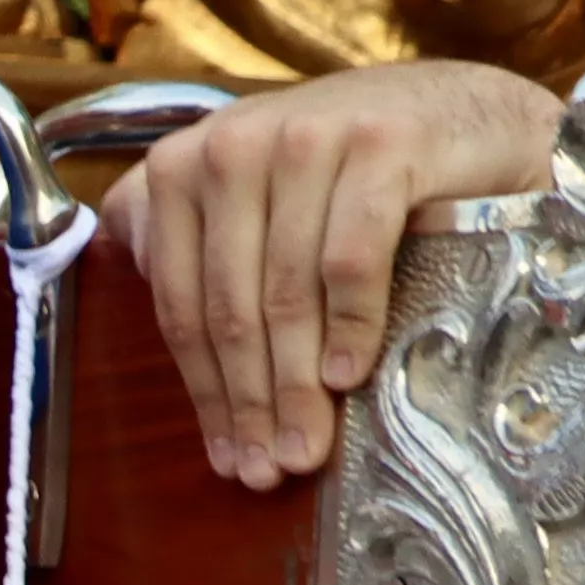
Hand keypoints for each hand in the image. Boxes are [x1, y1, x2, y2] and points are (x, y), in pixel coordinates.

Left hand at [106, 60, 561, 490]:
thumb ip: (188, 223)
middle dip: (250, 401)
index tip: (227, 458)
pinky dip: (349, 323)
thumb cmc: (350, 171)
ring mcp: (306, 138)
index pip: (178, 300)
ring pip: (285, 290)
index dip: (201, 390)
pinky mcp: (379, 145)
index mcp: (183, 165)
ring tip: (309, 447)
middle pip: (230, 304)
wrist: (468, 115)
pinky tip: (349, 376)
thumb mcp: (256, 189)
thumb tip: (116, 263)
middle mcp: (233, 144)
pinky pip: (350, 258)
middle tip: (269, 469)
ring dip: (298, 383)